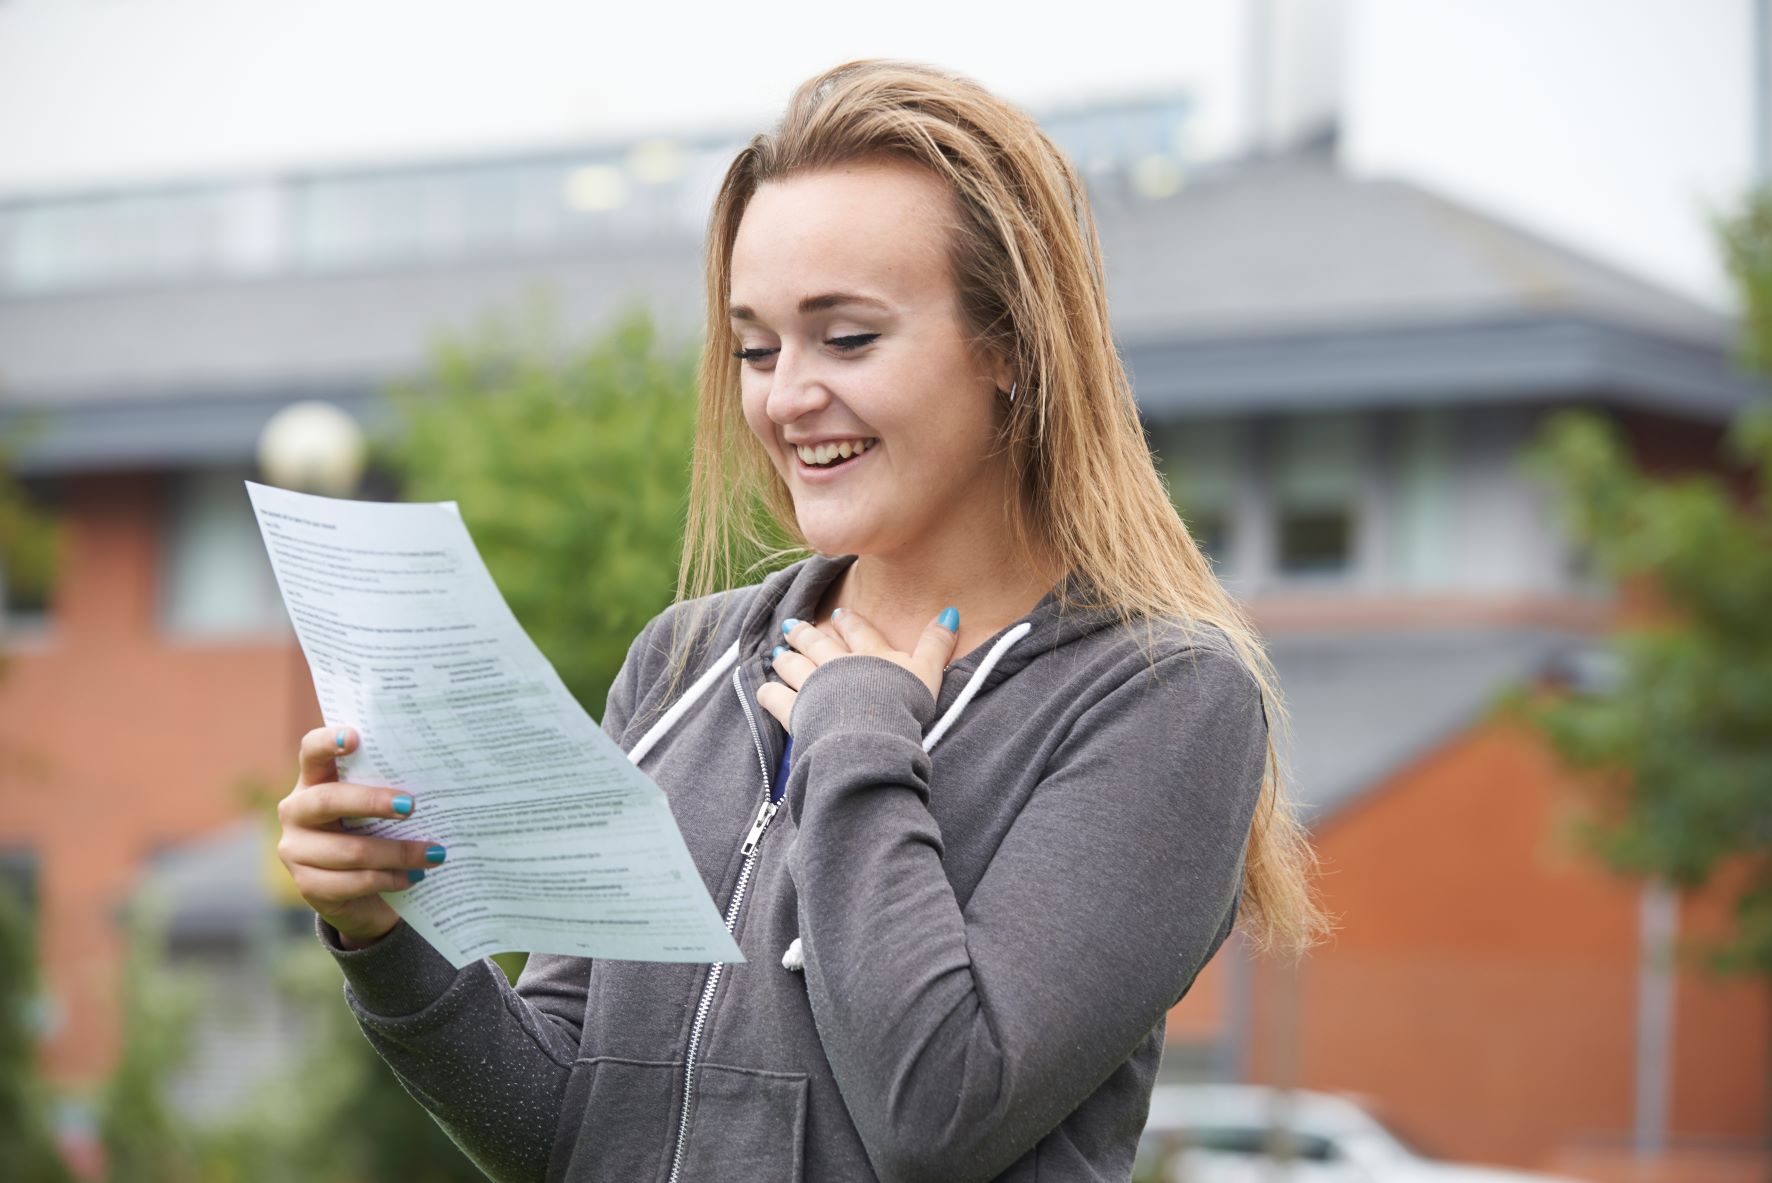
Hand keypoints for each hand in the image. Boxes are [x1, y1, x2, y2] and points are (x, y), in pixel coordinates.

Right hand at [276, 726, 444, 949]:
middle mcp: (296, 811)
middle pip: (328, 800)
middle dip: (373, 802)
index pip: (312, 751)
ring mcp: (296, 850)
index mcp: (313, 781)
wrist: (357, 891)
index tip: (354, 737)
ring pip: (350, 850)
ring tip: (434, 854)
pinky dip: (390, 879)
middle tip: (412, 805)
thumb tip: (440, 778)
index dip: (328, 742)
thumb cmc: (374, 831)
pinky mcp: (309, 885)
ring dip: (399, 853)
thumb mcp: (377, 807)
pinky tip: (414, 877)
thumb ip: (390, 788)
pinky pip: (354, 882)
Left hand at [757, 606, 959, 732]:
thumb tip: (950, 612)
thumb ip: (938, 643)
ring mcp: (814, 686)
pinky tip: (764, 689)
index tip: (838, 614)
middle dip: (806, 634)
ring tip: (776, 651)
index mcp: (871, 654)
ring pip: (795, 666)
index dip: (849, 622)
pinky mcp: (797, 711)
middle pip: (819, 644)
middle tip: (792, 625)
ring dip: (786, 658)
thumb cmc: (903, 703)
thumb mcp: (928, 670)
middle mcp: (839, 665)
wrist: (873, 733)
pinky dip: (768, 693)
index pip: (858, 632)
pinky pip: (776, 699)